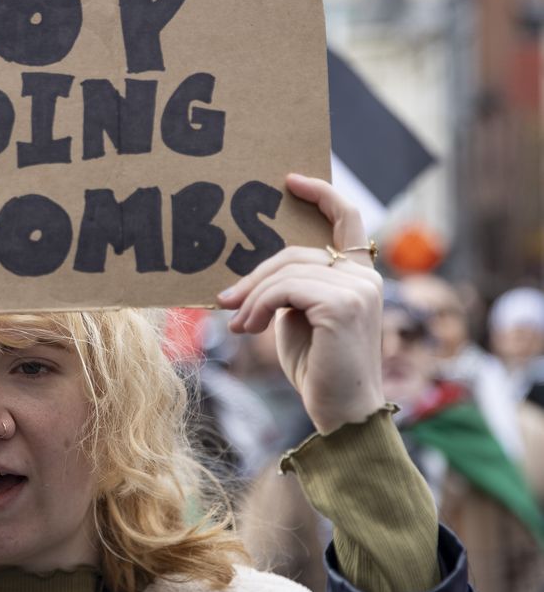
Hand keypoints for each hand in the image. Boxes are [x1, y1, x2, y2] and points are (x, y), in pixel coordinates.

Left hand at [217, 174, 383, 433]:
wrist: (340, 412)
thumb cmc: (318, 367)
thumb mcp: (299, 318)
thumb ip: (290, 290)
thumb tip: (252, 277)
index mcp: (358, 277)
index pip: (347, 220)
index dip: (321, 194)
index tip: (290, 180)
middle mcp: (365, 278)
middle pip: (295, 252)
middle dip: (255, 276)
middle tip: (225, 301)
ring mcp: (357, 290)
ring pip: (286, 272)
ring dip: (252, 297)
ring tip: (238, 324)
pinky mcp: (342, 304)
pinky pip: (285, 289)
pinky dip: (259, 306)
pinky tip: (249, 328)